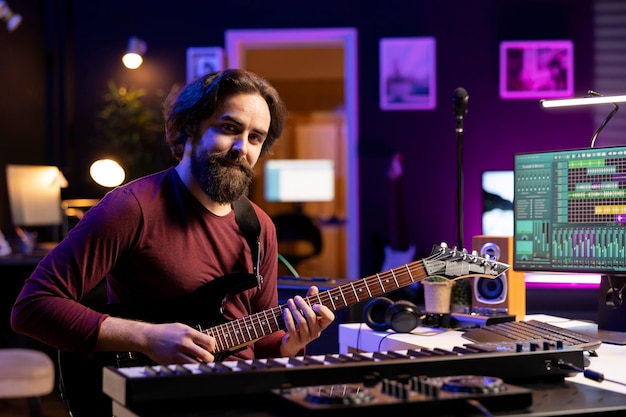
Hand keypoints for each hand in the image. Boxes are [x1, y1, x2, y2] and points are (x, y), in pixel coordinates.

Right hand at [98, 317, 216, 364]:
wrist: (148, 337)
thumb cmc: (165, 331)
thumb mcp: (181, 327)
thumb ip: (193, 334)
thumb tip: (206, 341)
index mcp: (188, 333)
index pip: (209, 341)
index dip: (212, 346)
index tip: (210, 348)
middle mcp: (184, 343)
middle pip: (206, 355)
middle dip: (209, 358)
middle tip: (207, 358)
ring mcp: (178, 353)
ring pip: (196, 363)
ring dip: (200, 364)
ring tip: (198, 361)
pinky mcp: (172, 361)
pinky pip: (185, 366)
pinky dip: (189, 366)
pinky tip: (188, 362)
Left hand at [280, 285, 334, 356]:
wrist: (292, 342)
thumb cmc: (303, 322)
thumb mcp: (307, 311)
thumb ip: (311, 299)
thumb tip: (314, 288)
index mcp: (322, 324)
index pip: (329, 318)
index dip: (323, 310)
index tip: (315, 304)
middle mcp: (316, 332)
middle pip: (311, 317)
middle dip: (303, 305)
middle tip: (296, 297)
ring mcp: (306, 338)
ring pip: (301, 322)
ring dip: (294, 310)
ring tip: (289, 302)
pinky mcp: (296, 340)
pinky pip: (292, 328)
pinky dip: (288, 318)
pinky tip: (285, 310)